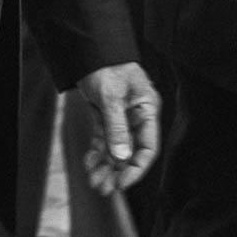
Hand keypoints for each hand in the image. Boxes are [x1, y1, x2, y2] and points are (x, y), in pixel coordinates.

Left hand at [76, 62, 160, 194]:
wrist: (89, 48)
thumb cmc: (106, 65)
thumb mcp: (111, 97)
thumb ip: (117, 127)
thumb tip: (122, 157)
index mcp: (147, 109)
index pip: (148, 147)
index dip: (137, 168)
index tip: (122, 182)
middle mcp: (136, 116)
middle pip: (131, 152)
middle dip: (117, 171)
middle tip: (104, 187)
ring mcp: (121, 118)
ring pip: (116, 150)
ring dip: (105, 166)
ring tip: (94, 180)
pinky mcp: (106, 117)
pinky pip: (104, 141)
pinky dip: (97, 153)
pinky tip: (89, 163)